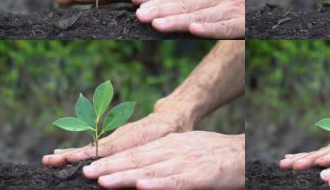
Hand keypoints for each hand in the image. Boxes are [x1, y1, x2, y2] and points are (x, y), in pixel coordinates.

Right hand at [42, 100, 193, 166]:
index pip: (107, 149)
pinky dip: (79, 150)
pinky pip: (95, 146)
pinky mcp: (116, 138)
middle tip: (49, 160)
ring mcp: (117, 136)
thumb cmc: (174, 131)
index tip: (68, 159)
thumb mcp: (166, 141)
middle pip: (93, 147)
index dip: (89, 155)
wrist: (174, 116)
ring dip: (71, 153)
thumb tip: (133, 161)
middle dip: (71, 154)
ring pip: (92, 146)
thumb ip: (148, 149)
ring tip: (50, 158)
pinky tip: (65, 154)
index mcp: (133, 137)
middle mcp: (121, 135)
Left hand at [81, 131, 244, 188]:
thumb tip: (143, 169)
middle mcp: (173, 151)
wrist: (243, 153)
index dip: (112, 159)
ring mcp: (184, 164)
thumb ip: (165, 156)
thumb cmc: (214, 153)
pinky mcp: (197, 177)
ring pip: (150, 171)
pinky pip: (174, 182)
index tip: (91, 166)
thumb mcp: (186, 148)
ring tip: (103, 181)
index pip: (135, 152)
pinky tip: (141, 186)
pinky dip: (157, 184)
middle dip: (110, 167)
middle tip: (86, 173)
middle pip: (137, 160)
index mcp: (169, 145)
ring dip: (125, 176)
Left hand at [135, 0, 244, 37]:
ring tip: (158, 24)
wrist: (281, 3)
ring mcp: (235, 8)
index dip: (161, 0)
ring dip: (179, 20)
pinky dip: (211, 28)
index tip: (139, 6)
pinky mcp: (247, 23)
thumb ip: (205, 1)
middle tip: (140, 15)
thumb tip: (179, 13)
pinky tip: (194, 30)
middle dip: (162, 9)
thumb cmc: (249, 2)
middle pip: (188, 3)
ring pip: (202, 15)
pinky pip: (227, 27)